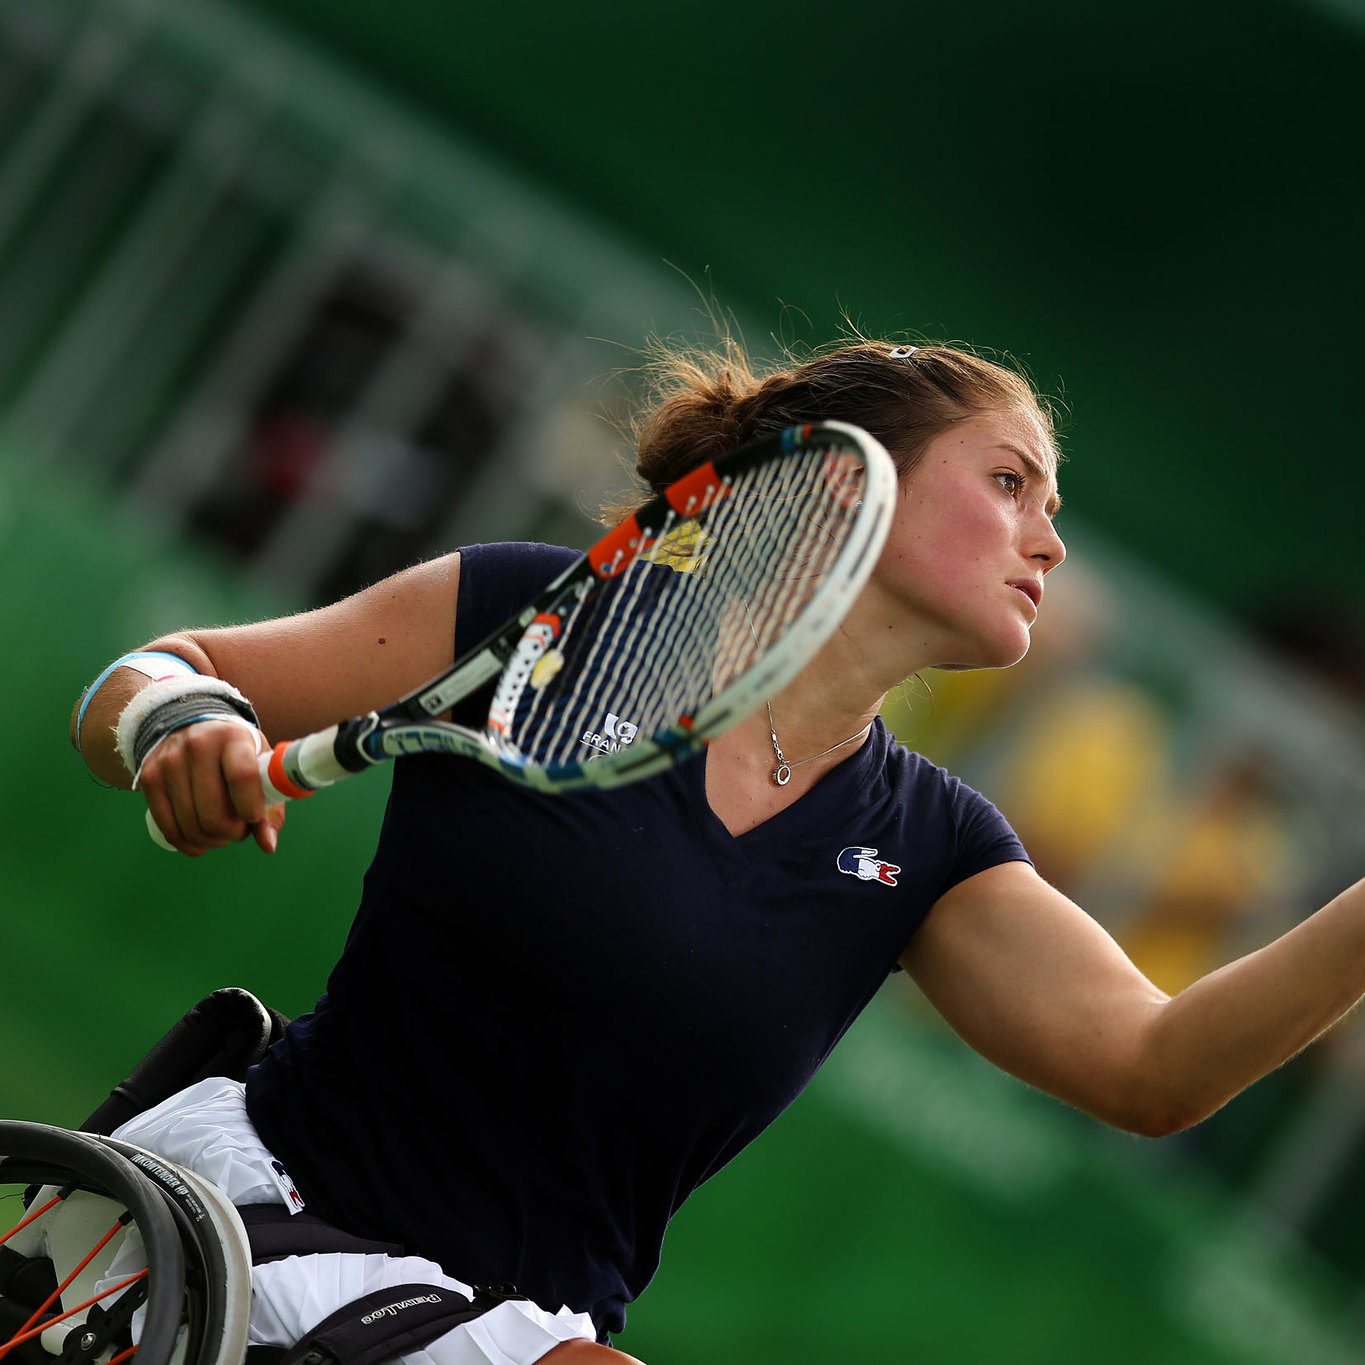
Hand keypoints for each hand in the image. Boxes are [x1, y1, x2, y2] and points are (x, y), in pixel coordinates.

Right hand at [137, 719, 285, 855]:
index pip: (242, 777)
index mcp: (233, 738)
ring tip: (222, 831)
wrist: (191, 727)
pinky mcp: (149, 777)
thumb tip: (268, 845)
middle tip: (240, 829)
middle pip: (213, 813)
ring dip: (212, 841)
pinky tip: (201, 841)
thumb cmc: (235, 753)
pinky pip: (168, 828)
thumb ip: (270, 805)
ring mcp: (169, 762)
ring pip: (191, 826)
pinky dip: (189, 844)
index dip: (250, 808)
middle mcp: (198, 746)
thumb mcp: (260, 766)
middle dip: (232, 834)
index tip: (254, 818)